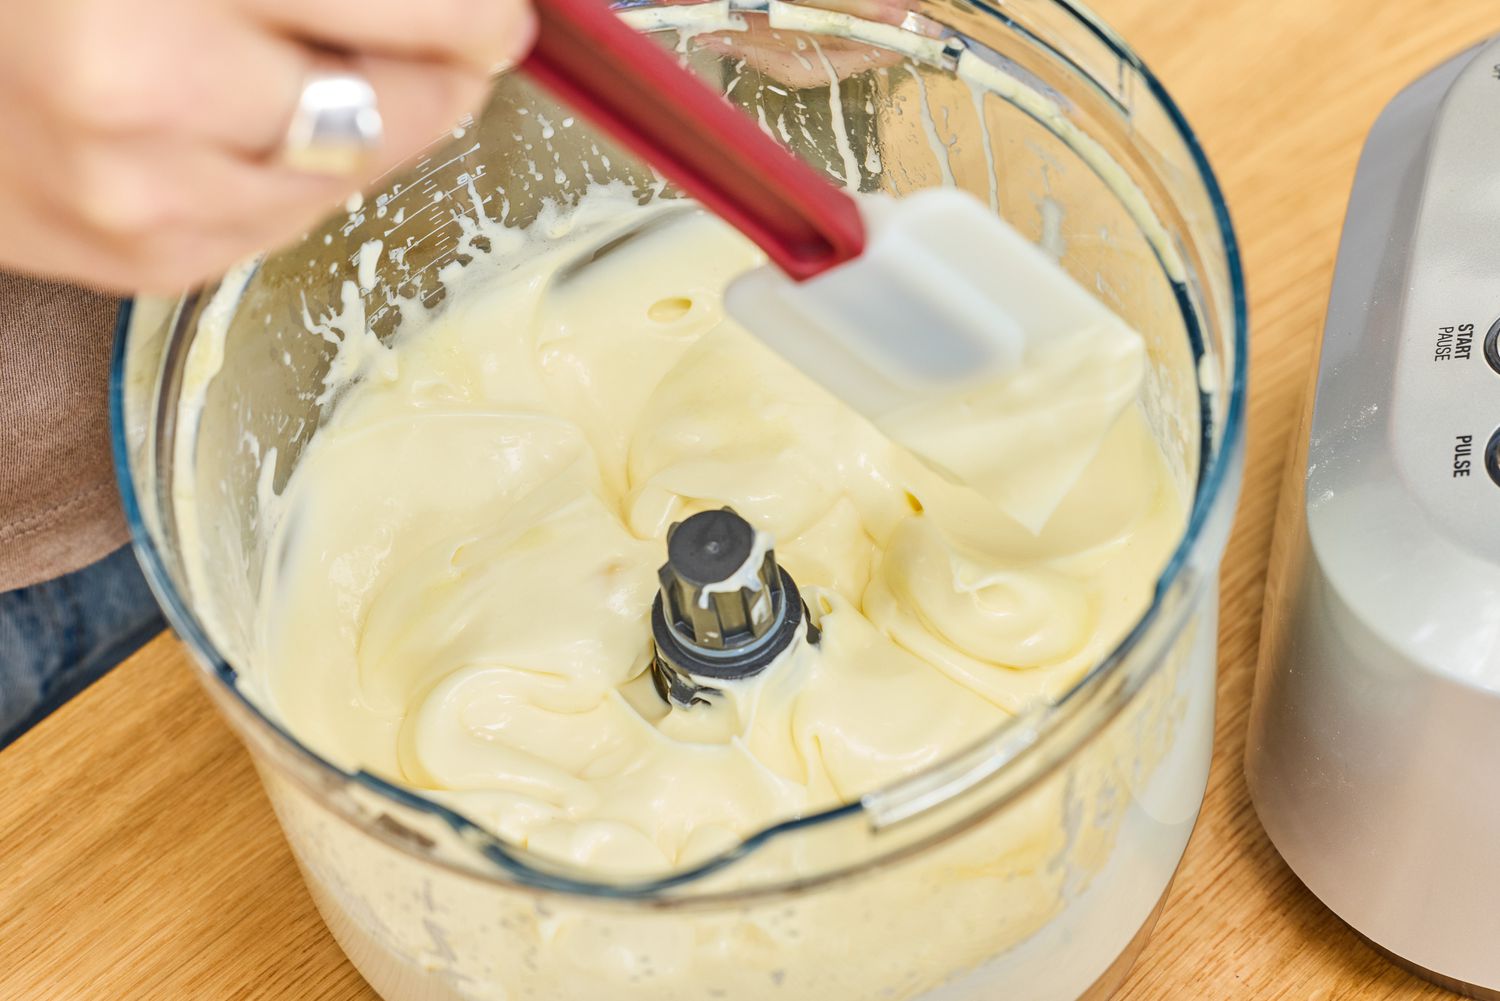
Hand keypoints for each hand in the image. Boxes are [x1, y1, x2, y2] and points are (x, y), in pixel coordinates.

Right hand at [0, 0, 535, 292]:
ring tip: (315, 66)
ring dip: (370, 126)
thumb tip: (455, 13)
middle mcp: (142, 94)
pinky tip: (247, 121)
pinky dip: (296, 172)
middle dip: (435, 73)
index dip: (472, 17)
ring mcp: (138, 198)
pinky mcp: (137, 262)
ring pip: (346, 176)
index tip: (496, 16)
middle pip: (391, 111)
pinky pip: (282, 222)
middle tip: (448, 38)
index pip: (408, 13)